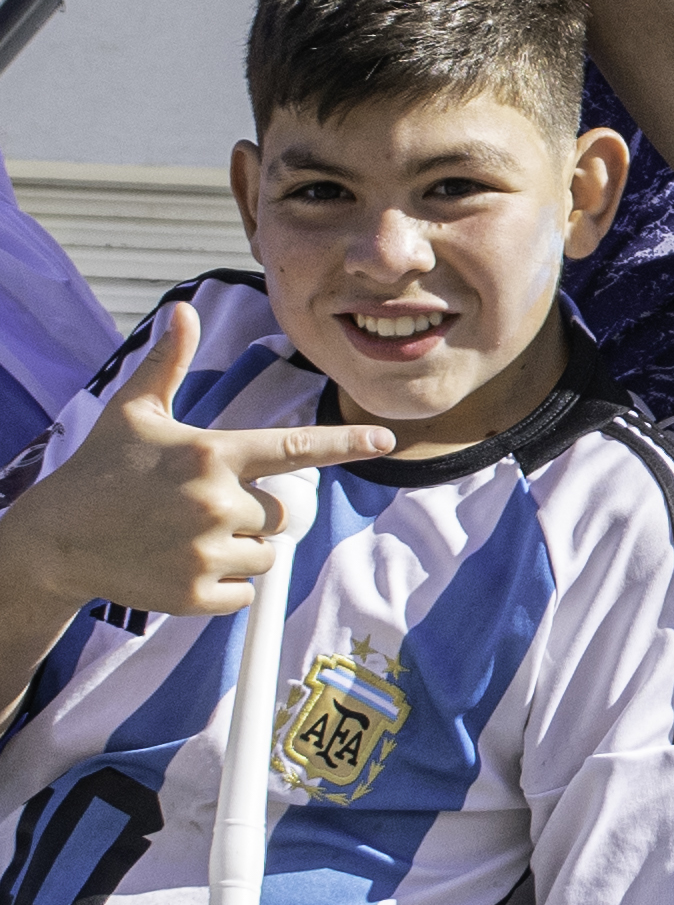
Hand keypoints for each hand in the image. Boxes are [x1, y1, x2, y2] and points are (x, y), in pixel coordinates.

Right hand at [2, 302, 389, 618]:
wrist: (57, 540)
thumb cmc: (101, 469)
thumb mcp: (133, 411)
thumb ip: (167, 362)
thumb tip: (183, 310)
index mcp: (212, 453)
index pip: (294, 448)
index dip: (344, 444)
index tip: (385, 441)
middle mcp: (216, 501)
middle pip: (280, 512)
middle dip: (250, 511)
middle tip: (197, 508)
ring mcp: (207, 552)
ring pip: (265, 555)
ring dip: (240, 549)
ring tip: (187, 536)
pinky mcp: (195, 594)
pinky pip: (244, 593)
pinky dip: (224, 586)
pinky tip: (181, 565)